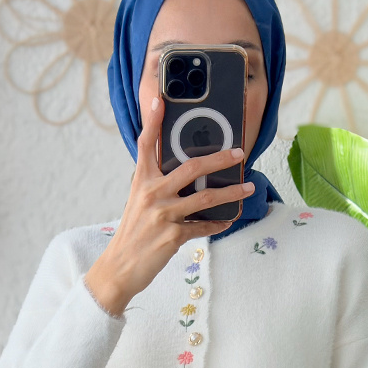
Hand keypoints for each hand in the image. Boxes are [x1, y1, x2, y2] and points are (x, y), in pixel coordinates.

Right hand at [83, 97, 254, 316]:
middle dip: (219, 158)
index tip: (160, 99)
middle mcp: (152, 193)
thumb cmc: (132, 233)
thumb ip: (156, 185)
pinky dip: (217, 223)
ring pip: (205, 197)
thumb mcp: (138, 202)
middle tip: (238, 153)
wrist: (120, 268)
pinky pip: (202, 226)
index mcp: (142, 181)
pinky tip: (227, 220)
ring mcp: (163, 215)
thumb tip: (185, 175)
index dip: (153, 121)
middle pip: (191, 167)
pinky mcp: (173, 236)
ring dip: (230, 192)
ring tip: (248, 187)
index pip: (146, 144)